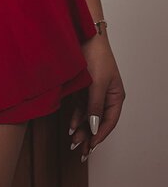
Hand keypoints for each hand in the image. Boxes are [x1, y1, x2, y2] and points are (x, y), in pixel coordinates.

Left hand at [68, 34, 125, 162]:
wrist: (83, 35)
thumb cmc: (95, 55)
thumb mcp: (96, 83)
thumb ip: (94, 106)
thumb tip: (93, 126)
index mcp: (115, 96)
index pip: (109, 122)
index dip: (100, 135)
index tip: (91, 146)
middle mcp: (106, 96)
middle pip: (98, 121)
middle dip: (90, 137)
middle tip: (81, 152)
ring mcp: (94, 92)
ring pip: (88, 116)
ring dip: (81, 129)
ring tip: (74, 142)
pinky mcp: (83, 87)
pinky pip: (80, 107)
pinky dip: (76, 117)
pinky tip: (71, 126)